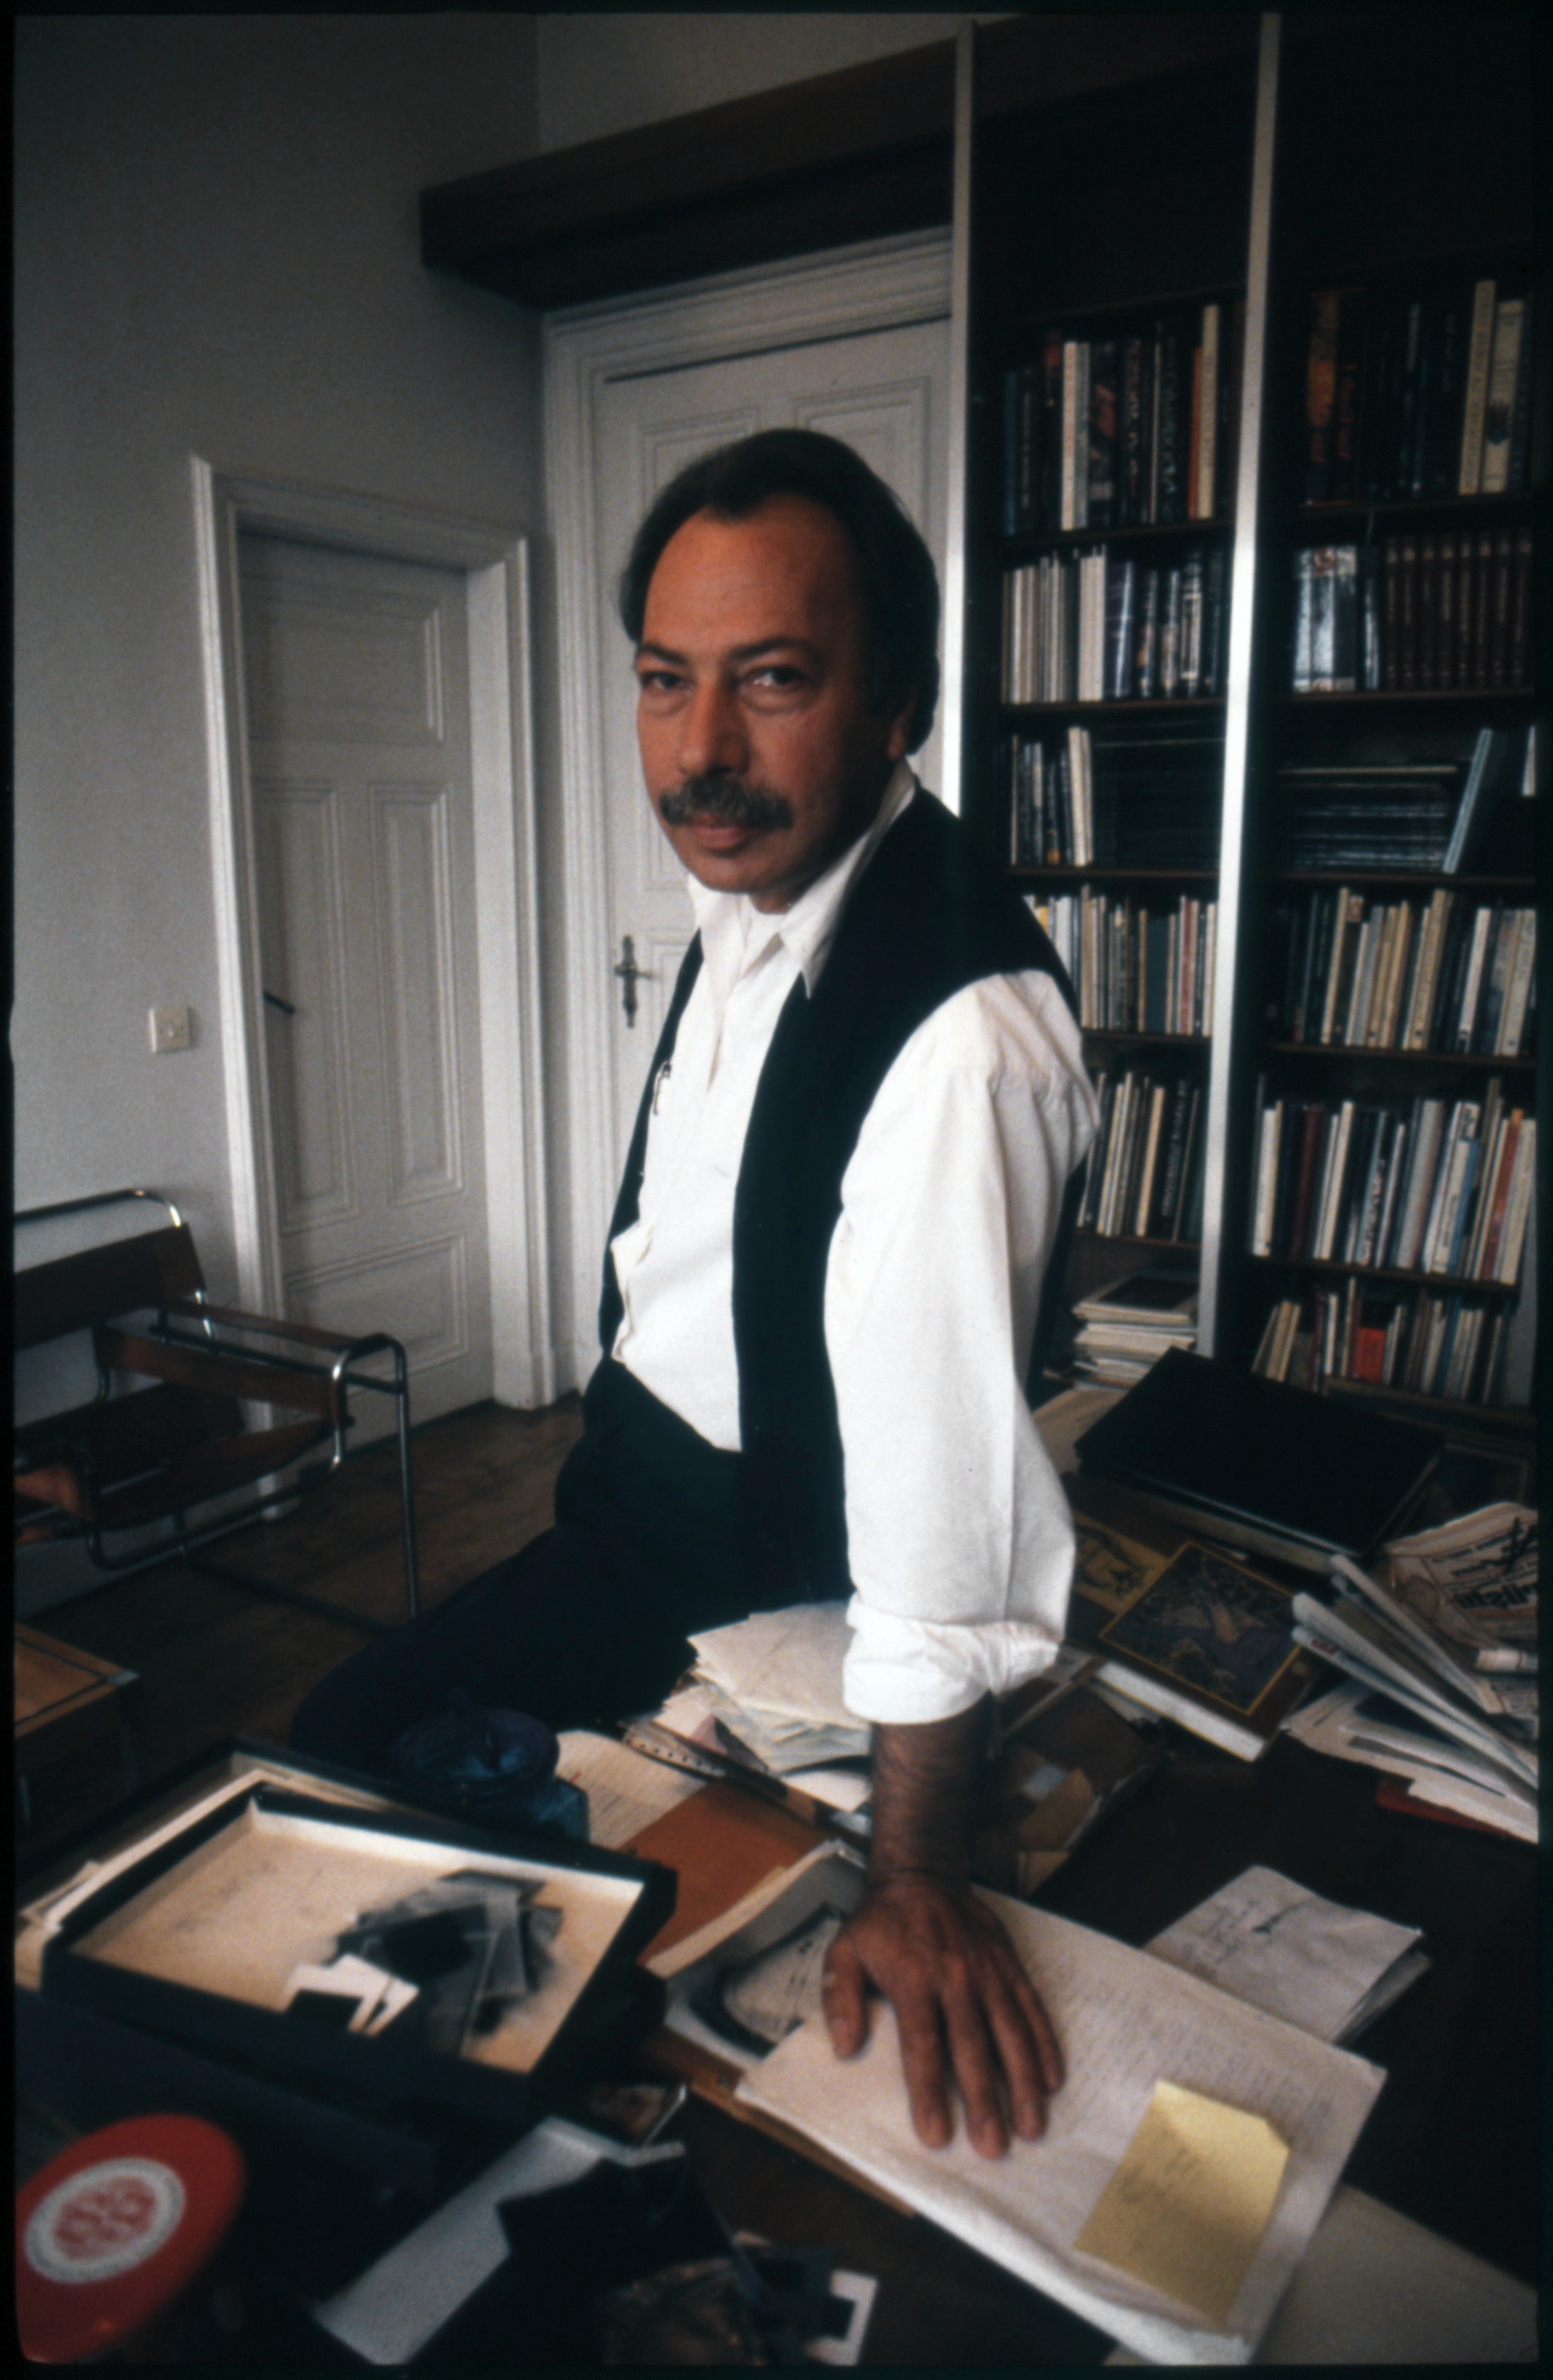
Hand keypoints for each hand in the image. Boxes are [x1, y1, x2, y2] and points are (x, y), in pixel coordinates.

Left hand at [821, 1873, 1063, 2157]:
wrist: (922, 1873)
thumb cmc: (881, 1922)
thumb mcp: (844, 1950)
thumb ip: (839, 1997)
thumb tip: (843, 2047)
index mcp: (912, 1981)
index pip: (922, 2046)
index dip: (929, 2092)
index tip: (936, 2136)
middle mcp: (955, 1979)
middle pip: (972, 2048)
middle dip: (984, 2101)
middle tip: (993, 2148)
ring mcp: (987, 1973)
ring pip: (1010, 2034)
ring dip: (1023, 2083)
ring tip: (1032, 2127)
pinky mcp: (1009, 1965)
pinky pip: (1031, 2008)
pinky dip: (1045, 2044)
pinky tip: (1053, 2080)